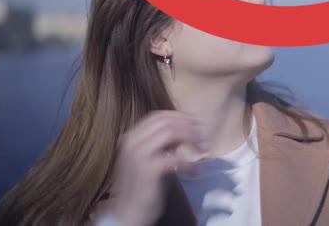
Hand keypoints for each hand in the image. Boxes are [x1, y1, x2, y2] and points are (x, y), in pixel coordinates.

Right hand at [107, 110, 206, 225]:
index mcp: (131, 137)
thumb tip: (184, 129)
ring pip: (170, 133)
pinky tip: (193, 171)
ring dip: (190, 139)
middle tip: (203, 134)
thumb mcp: (146, 157)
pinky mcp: (148, 170)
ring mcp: (138, 155)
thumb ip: (160, 142)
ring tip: (202, 150)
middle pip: (166, 122)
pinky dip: (188, 163)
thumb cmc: (139, 185)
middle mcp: (132, 142)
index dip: (180, 116)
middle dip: (188, 125)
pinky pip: (175, 158)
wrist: (126, 212)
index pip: (158, 116)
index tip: (196, 121)